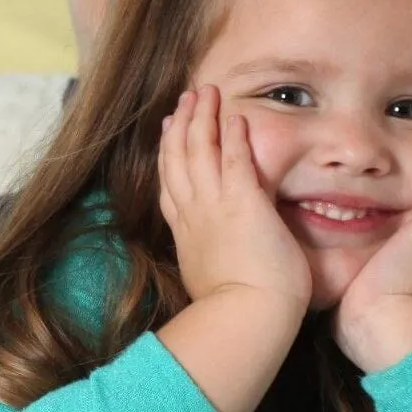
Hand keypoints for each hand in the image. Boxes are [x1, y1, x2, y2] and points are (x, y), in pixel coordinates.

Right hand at [158, 85, 310, 316]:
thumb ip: (209, 263)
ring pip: (200, 150)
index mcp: (187, 234)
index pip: (171, 187)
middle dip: (181, 126)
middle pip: (178, 159)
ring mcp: (215, 206)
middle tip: (183, 101)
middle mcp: (194, 214)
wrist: (244, 318)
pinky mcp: (243, 201)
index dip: (167, 156)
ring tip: (204, 92)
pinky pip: (235, 159)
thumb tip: (213, 265)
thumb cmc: (235, 312)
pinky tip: (235, 116)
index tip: (167, 133)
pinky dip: (233, 136)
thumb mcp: (209, 281)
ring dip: (202, 119)